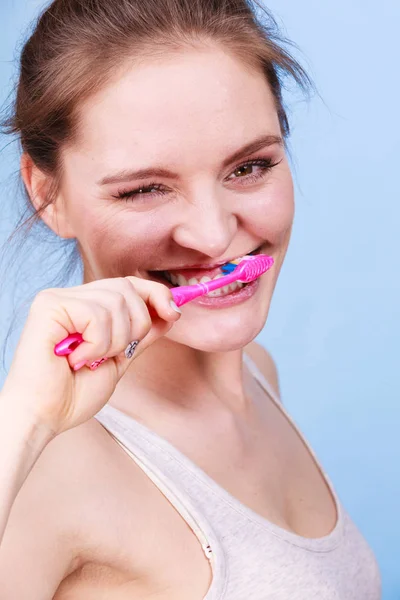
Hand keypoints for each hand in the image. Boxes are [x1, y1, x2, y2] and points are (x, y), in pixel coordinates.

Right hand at [1, 276, 180, 435]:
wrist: (44, 417)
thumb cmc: (74, 394)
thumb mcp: (121, 359)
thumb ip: (142, 335)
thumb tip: (170, 311)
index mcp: (87, 306)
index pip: (129, 284)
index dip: (156, 294)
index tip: (174, 314)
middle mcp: (72, 296)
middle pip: (127, 286)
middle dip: (137, 324)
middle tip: (119, 353)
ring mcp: (59, 298)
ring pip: (116, 302)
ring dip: (115, 342)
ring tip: (90, 360)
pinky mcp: (49, 306)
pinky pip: (96, 315)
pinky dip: (97, 344)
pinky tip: (77, 359)